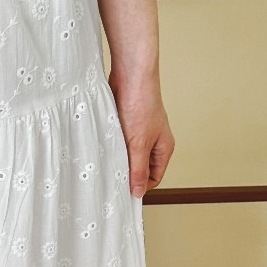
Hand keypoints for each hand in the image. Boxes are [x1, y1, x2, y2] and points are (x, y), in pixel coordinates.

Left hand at [108, 69, 173, 198]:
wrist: (130, 75)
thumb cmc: (140, 105)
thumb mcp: (138, 143)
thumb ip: (138, 169)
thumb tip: (138, 191)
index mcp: (163, 148)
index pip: (154, 177)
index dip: (140, 185)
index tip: (123, 192)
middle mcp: (154, 141)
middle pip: (140, 167)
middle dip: (127, 172)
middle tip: (110, 178)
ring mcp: (140, 132)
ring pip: (128, 154)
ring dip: (117, 158)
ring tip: (106, 161)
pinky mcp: (126, 123)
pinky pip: (119, 142)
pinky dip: (111, 146)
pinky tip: (102, 147)